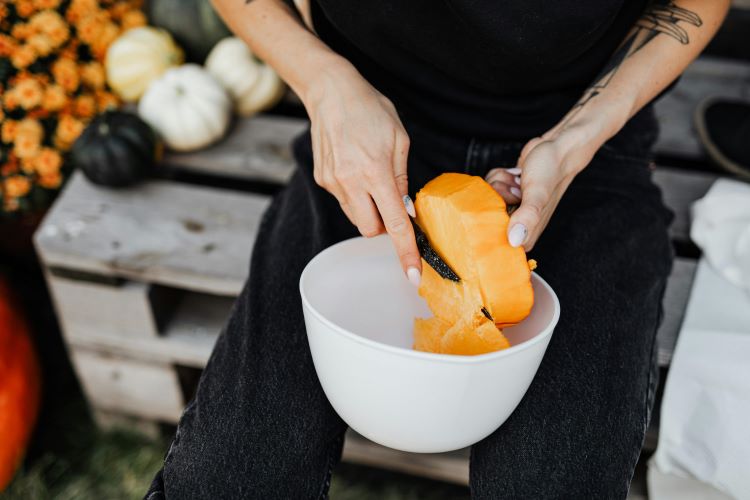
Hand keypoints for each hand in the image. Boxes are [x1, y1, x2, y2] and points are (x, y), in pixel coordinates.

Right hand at [303, 62, 420, 283]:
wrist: (330, 91)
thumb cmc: (370, 109)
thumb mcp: (399, 139)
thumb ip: (402, 178)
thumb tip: (405, 209)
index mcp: (376, 172)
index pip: (394, 224)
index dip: (405, 252)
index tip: (412, 275)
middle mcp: (351, 182)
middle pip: (369, 229)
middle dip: (383, 226)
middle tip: (391, 204)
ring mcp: (333, 182)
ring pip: (355, 217)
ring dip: (368, 209)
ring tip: (370, 177)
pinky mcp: (322, 179)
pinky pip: (344, 200)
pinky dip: (354, 194)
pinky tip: (355, 168)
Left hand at [485, 128, 596, 250]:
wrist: (557, 148)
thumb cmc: (551, 171)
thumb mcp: (538, 195)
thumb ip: (527, 217)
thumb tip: (514, 241)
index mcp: (527, 234)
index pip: (496, 241)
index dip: (494, 223)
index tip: (505, 207)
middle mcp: (517, 224)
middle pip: (486, 217)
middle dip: (498, 196)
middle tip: (516, 188)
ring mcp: (511, 207)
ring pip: (487, 199)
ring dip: (500, 183)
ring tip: (518, 179)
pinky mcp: (507, 192)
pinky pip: (489, 186)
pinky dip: (500, 176)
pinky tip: (514, 174)